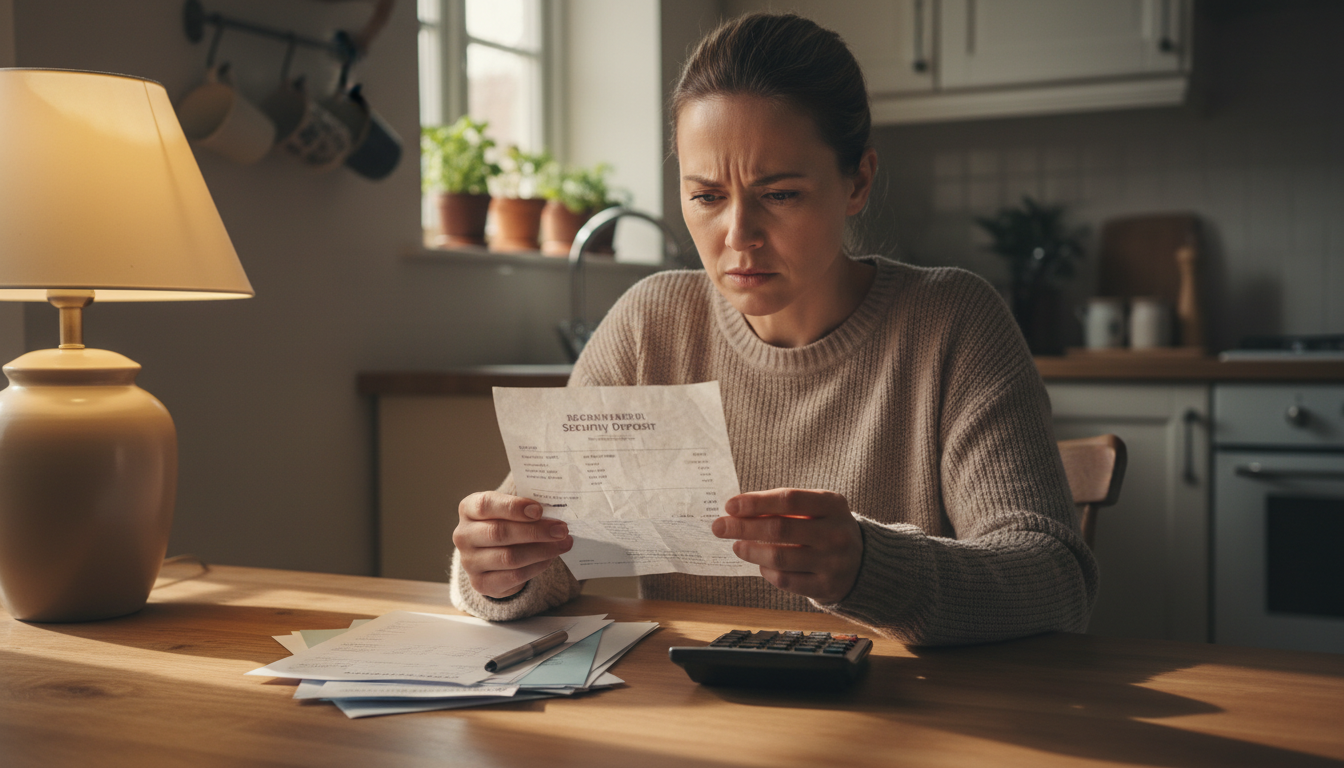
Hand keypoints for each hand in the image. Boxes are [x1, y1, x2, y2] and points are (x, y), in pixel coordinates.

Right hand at [454, 492, 572, 598]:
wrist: (492, 554)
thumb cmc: (505, 522)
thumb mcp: (509, 508)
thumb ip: (525, 506)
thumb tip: (555, 510)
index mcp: (468, 509)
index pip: (486, 505)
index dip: (513, 507)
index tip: (539, 510)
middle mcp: (463, 535)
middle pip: (499, 533)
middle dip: (535, 531)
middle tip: (562, 529)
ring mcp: (469, 561)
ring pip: (509, 557)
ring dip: (542, 550)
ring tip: (564, 544)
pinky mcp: (481, 583)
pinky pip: (514, 576)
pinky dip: (536, 567)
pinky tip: (550, 558)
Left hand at [711, 489, 862, 604]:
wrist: (863, 562)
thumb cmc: (826, 528)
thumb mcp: (817, 509)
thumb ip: (783, 507)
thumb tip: (737, 511)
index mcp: (833, 505)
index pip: (788, 500)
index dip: (756, 502)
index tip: (730, 505)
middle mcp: (836, 533)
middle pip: (780, 529)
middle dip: (743, 527)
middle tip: (719, 526)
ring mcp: (832, 562)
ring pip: (779, 557)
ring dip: (750, 550)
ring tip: (736, 546)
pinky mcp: (825, 586)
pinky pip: (786, 580)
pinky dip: (767, 571)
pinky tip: (761, 564)